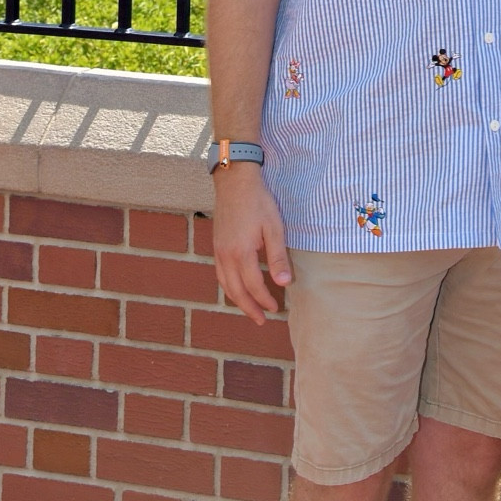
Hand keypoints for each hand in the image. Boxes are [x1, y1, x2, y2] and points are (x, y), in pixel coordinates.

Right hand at [211, 164, 291, 322]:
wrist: (235, 180)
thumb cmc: (258, 201)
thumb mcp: (274, 227)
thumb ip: (278, 256)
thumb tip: (284, 283)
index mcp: (241, 253)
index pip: (253, 286)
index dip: (265, 300)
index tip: (276, 309)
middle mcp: (226, 256)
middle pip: (236, 291)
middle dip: (249, 308)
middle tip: (261, 320)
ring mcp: (218, 251)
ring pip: (225, 284)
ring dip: (237, 300)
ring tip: (249, 309)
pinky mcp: (216, 245)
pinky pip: (220, 274)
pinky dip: (228, 287)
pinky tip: (236, 288)